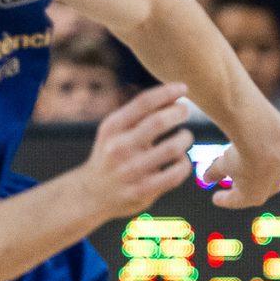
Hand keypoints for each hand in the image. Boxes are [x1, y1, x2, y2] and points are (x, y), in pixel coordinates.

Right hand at [74, 83, 194, 219]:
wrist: (93, 193)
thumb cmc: (113, 153)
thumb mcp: (115, 130)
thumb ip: (139, 114)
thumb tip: (175, 93)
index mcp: (112, 128)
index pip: (143, 102)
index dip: (167, 92)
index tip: (183, 88)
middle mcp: (119, 147)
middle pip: (159, 122)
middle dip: (178, 112)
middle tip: (185, 111)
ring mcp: (131, 170)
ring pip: (173, 148)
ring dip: (185, 138)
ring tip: (185, 136)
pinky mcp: (143, 191)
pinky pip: (176, 173)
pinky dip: (184, 163)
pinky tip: (181, 160)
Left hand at [204, 114, 279, 210]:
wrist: (261, 135)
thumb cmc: (239, 152)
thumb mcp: (222, 163)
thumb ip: (214, 172)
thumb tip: (205, 179)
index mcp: (254, 196)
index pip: (235, 200)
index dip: (224, 199)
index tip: (215, 198)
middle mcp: (274, 186)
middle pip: (261, 187)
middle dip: (250, 185)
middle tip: (238, 181)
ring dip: (272, 170)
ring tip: (262, 165)